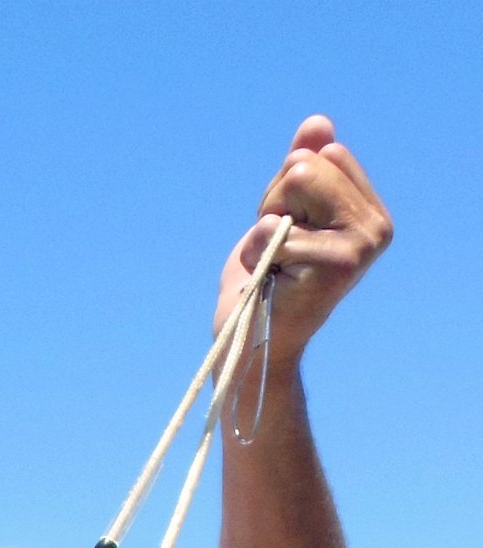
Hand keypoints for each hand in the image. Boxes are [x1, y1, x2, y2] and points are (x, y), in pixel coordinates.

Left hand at [214, 116, 391, 362]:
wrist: (249, 346)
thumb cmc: (262, 282)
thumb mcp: (280, 214)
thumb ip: (303, 168)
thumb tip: (318, 123)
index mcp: (370, 212)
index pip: (324, 153)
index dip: (287, 190)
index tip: (285, 234)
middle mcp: (377, 228)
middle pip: (308, 164)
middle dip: (275, 203)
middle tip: (276, 253)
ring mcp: (362, 246)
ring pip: (297, 180)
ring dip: (266, 225)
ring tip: (274, 264)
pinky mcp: (338, 265)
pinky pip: (275, 226)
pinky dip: (255, 252)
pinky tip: (267, 281)